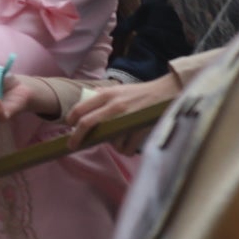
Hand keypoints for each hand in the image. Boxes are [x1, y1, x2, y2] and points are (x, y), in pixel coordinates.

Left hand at [65, 71, 180, 146]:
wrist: (168, 92)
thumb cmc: (142, 92)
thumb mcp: (119, 88)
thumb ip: (102, 94)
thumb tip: (85, 98)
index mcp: (108, 94)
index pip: (81, 109)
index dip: (71, 120)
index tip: (70, 128)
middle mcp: (115, 105)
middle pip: (87, 124)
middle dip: (76, 138)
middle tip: (72, 145)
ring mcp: (127, 117)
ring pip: (108, 140)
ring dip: (112, 144)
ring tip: (119, 138)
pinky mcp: (140, 128)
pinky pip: (125, 147)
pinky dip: (124, 149)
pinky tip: (128, 144)